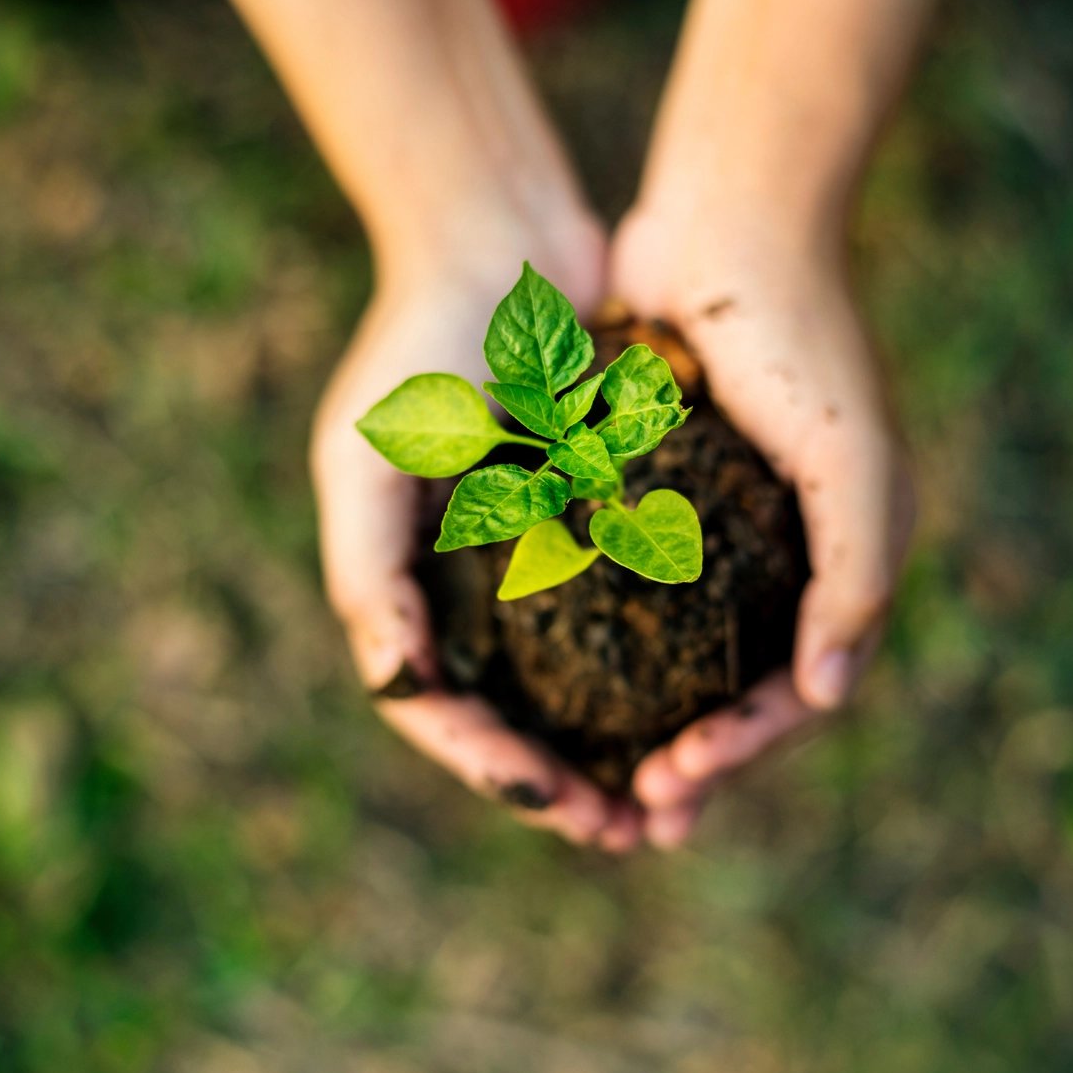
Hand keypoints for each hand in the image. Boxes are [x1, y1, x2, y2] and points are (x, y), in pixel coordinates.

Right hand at [310, 228, 645, 850]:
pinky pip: (634, 613)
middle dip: (568, 785)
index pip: (444, 711)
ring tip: (675, 794)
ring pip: (582, 683)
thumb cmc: (420, 345)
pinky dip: (660, 666)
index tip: (563, 805)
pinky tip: (705, 703)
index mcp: (411, 587)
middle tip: (631, 833)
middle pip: (518, 717)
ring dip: (621, 746)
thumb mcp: (368, 457)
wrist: (501, 239)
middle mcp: (474, 586)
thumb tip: (399, 685)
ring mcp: (540, 557)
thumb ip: (369, 574)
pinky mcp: (603, 520)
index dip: (497, 771)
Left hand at [608, 208, 917, 847]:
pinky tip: (567, 686)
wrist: (733, 221)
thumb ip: (855, 578)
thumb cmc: (802, 339)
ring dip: (650, 725)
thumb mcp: (852, 462)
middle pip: (740, 692)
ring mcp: (724, 532)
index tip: (674, 786)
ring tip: (604, 782)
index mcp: (840, 562)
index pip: (797, 691)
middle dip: (696, 763)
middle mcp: (785, 559)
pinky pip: (640, 594)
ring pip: (685, 659)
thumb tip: (828, 694)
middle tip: (637, 821)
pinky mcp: (664, 498)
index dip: (741, 750)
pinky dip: (613, 648)